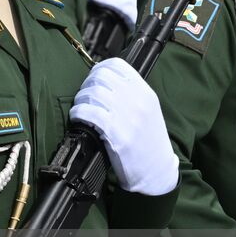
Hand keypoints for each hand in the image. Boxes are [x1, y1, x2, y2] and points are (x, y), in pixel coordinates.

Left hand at [69, 57, 178, 194]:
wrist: (157, 171)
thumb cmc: (149, 142)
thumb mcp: (148, 110)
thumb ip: (130, 94)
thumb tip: (102, 81)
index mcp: (146, 92)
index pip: (117, 65)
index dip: (99, 69)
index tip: (93, 78)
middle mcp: (138, 101)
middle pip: (101, 77)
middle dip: (86, 84)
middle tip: (84, 96)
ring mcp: (128, 117)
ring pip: (93, 93)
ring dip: (80, 100)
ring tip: (80, 108)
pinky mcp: (118, 134)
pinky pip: (90, 113)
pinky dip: (78, 113)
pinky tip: (78, 118)